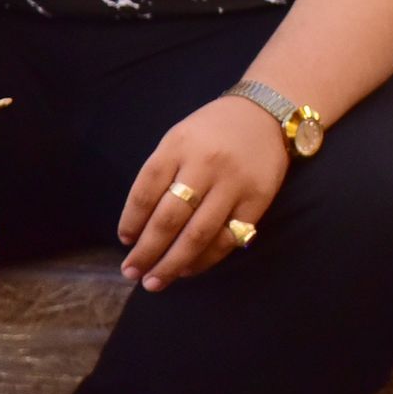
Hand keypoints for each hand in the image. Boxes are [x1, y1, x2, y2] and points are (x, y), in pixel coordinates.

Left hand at [118, 96, 288, 291]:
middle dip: (147, 252)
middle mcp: (205, 165)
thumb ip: (161, 174)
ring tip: (155, 281)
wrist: (267, 112)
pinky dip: (206, 259)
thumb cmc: (213, 130)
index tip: (125, 241)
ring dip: (172, 263)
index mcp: (179, 146)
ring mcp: (234, 184)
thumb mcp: (179, 138)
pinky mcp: (258, 199)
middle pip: (169, 219)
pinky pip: (228, 238)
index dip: (131, 221)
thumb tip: (140, 227)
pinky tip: (189, 268)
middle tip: (132, 272)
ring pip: (198, 234)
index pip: (145, 192)